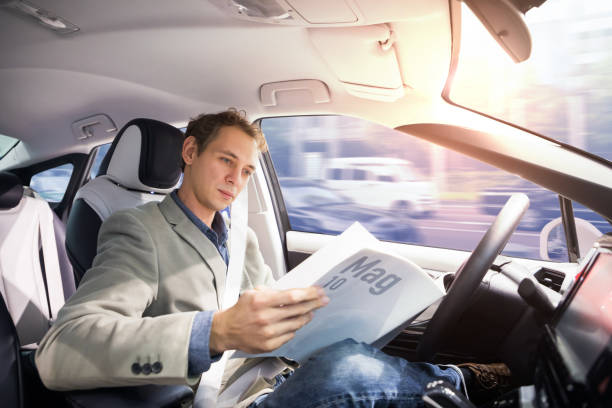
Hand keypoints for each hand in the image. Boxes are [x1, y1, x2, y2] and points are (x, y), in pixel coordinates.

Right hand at [210, 286, 328, 353]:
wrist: (227, 330)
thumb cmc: (242, 310)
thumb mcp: (253, 294)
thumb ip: (273, 293)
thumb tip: (295, 293)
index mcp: (261, 302)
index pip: (292, 297)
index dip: (309, 294)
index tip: (319, 291)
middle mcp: (265, 318)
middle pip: (298, 310)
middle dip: (314, 304)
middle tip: (323, 300)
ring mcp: (268, 333)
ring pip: (296, 323)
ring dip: (307, 316)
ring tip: (311, 311)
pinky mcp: (269, 345)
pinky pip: (290, 335)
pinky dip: (295, 328)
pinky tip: (297, 323)